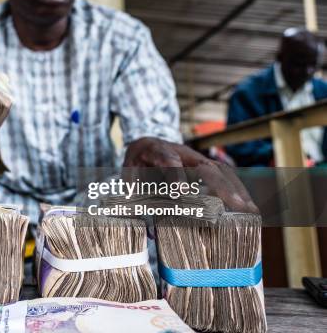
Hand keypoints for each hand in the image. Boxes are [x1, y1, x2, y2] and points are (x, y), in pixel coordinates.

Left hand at [124, 137, 257, 212]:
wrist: (145, 145)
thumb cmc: (137, 166)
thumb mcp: (129, 181)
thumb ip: (137, 204)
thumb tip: (152, 234)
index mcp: (157, 152)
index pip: (167, 160)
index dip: (176, 175)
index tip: (180, 192)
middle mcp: (181, 153)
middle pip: (204, 166)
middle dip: (220, 185)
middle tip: (236, 206)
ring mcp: (195, 158)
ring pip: (220, 170)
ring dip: (236, 190)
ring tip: (250, 211)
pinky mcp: (205, 164)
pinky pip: (225, 175)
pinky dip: (237, 190)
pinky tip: (249, 207)